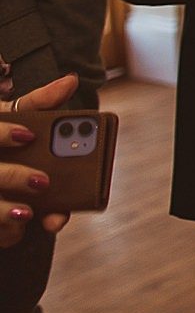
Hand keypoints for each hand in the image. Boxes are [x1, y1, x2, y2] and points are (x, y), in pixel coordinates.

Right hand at [0, 75, 80, 246]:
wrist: (1, 186)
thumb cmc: (7, 144)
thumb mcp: (19, 120)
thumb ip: (40, 103)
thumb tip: (70, 80)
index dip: (3, 134)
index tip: (28, 135)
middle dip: (12, 177)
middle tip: (43, 180)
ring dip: (4, 210)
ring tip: (27, 212)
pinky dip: (8, 231)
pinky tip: (20, 229)